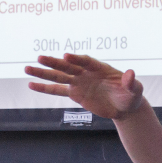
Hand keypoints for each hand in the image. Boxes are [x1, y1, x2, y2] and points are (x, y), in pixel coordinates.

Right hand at [25, 53, 143, 119]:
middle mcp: (86, 73)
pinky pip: (57, 90)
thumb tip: (131, 74)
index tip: (66, 56)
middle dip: (54, 63)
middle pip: (68, 66)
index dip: (77, 59)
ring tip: (27, 68)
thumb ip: (131, 82)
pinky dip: (44, 88)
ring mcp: (79, 82)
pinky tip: (31, 85)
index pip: (86, 61)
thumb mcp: (134, 90)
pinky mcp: (75, 93)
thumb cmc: (130, 95)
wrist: (125, 106)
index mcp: (100, 68)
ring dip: (43, 73)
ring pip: (58, 76)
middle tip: (40, 58)